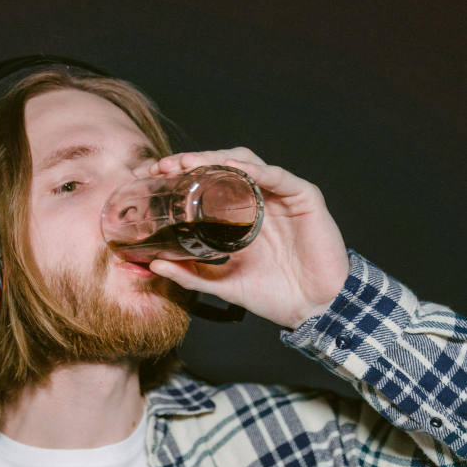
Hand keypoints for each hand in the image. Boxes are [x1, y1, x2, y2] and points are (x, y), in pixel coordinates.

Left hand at [133, 148, 349, 329]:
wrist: (312, 308)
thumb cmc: (273, 295)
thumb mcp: (222, 285)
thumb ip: (190, 275)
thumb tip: (155, 266)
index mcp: (240, 215)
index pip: (208, 183)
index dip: (182, 176)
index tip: (153, 176)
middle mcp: (259, 199)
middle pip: (224, 166)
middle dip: (193, 161)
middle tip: (166, 166)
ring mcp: (281, 196)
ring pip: (247, 162)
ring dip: (218, 158)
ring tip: (191, 163)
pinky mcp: (304, 197)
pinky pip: (277, 176)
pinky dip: (255, 170)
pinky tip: (234, 169)